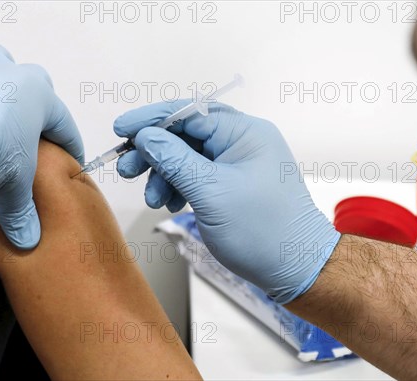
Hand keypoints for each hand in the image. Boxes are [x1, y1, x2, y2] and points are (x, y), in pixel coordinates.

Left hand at [0, 36, 83, 249]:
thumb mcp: (13, 186)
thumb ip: (22, 212)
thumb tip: (28, 241)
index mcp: (41, 101)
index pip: (65, 125)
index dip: (71, 145)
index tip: (72, 158)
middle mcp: (16, 76)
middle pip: (37, 85)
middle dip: (38, 105)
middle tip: (31, 130)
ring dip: (1, 72)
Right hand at [114, 101, 340, 303]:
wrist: (294, 268)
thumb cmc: (263, 231)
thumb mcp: (211, 193)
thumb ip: (174, 160)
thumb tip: (145, 137)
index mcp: (245, 133)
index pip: (190, 113)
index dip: (152, 120)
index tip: (122, 129)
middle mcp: (242, 142)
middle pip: (186, 135)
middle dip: (154, 152)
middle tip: (126, 170)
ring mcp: (237, 164)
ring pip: (187, 157)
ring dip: (163, 174)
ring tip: (153, 199)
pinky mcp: (232, 184)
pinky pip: (196, 175)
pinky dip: (178, 186)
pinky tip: (170, 203)